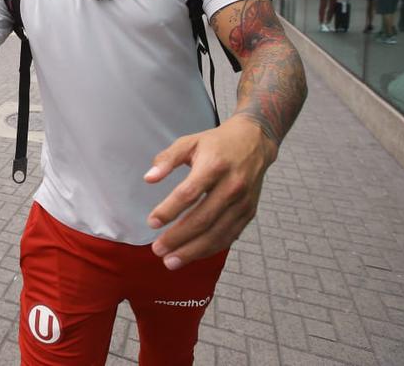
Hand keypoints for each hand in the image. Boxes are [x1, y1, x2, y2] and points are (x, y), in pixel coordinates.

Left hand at [144, 116, 275, 269]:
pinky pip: (228, 236)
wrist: (254, 142)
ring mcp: (242, 202)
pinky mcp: (248, 213)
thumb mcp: (189, 142)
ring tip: (170, 261)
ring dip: (192, 251)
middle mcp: (232, 186)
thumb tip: (149, 178)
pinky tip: (192, 255)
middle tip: (157, 250)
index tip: (152, 222)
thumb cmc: (216, 143)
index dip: (169, 210)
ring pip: (216, 233)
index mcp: (214, 166)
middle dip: (178, 238)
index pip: (189, 193)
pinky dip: (210, 249)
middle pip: (202, 219)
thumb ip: (167, 159)